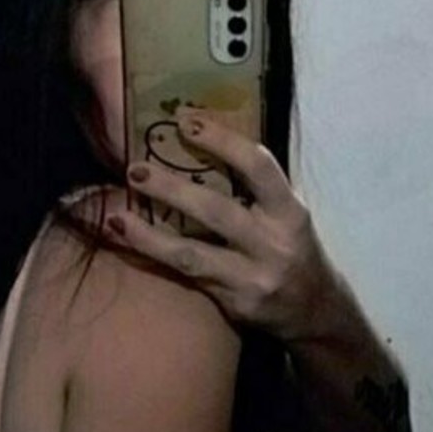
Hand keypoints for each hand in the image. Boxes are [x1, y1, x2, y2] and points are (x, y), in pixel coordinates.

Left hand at [107, 109, 336, 341]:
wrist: (315, 311)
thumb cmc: (293, 250)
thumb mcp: (287, 214)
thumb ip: (255, 187)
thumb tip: (200, 142)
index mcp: (289, 211)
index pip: (257, 166)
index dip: (221, 139)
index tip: (185, 120)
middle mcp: (272, 244)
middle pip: (216, 211)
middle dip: (172, 188)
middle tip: (134, 169)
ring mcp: (251, 277)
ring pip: (192, 253)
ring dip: (149, 235)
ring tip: (116, 216)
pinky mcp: (233, 303)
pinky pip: (187, 276)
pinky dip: (154, 258)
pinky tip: (128, 243)